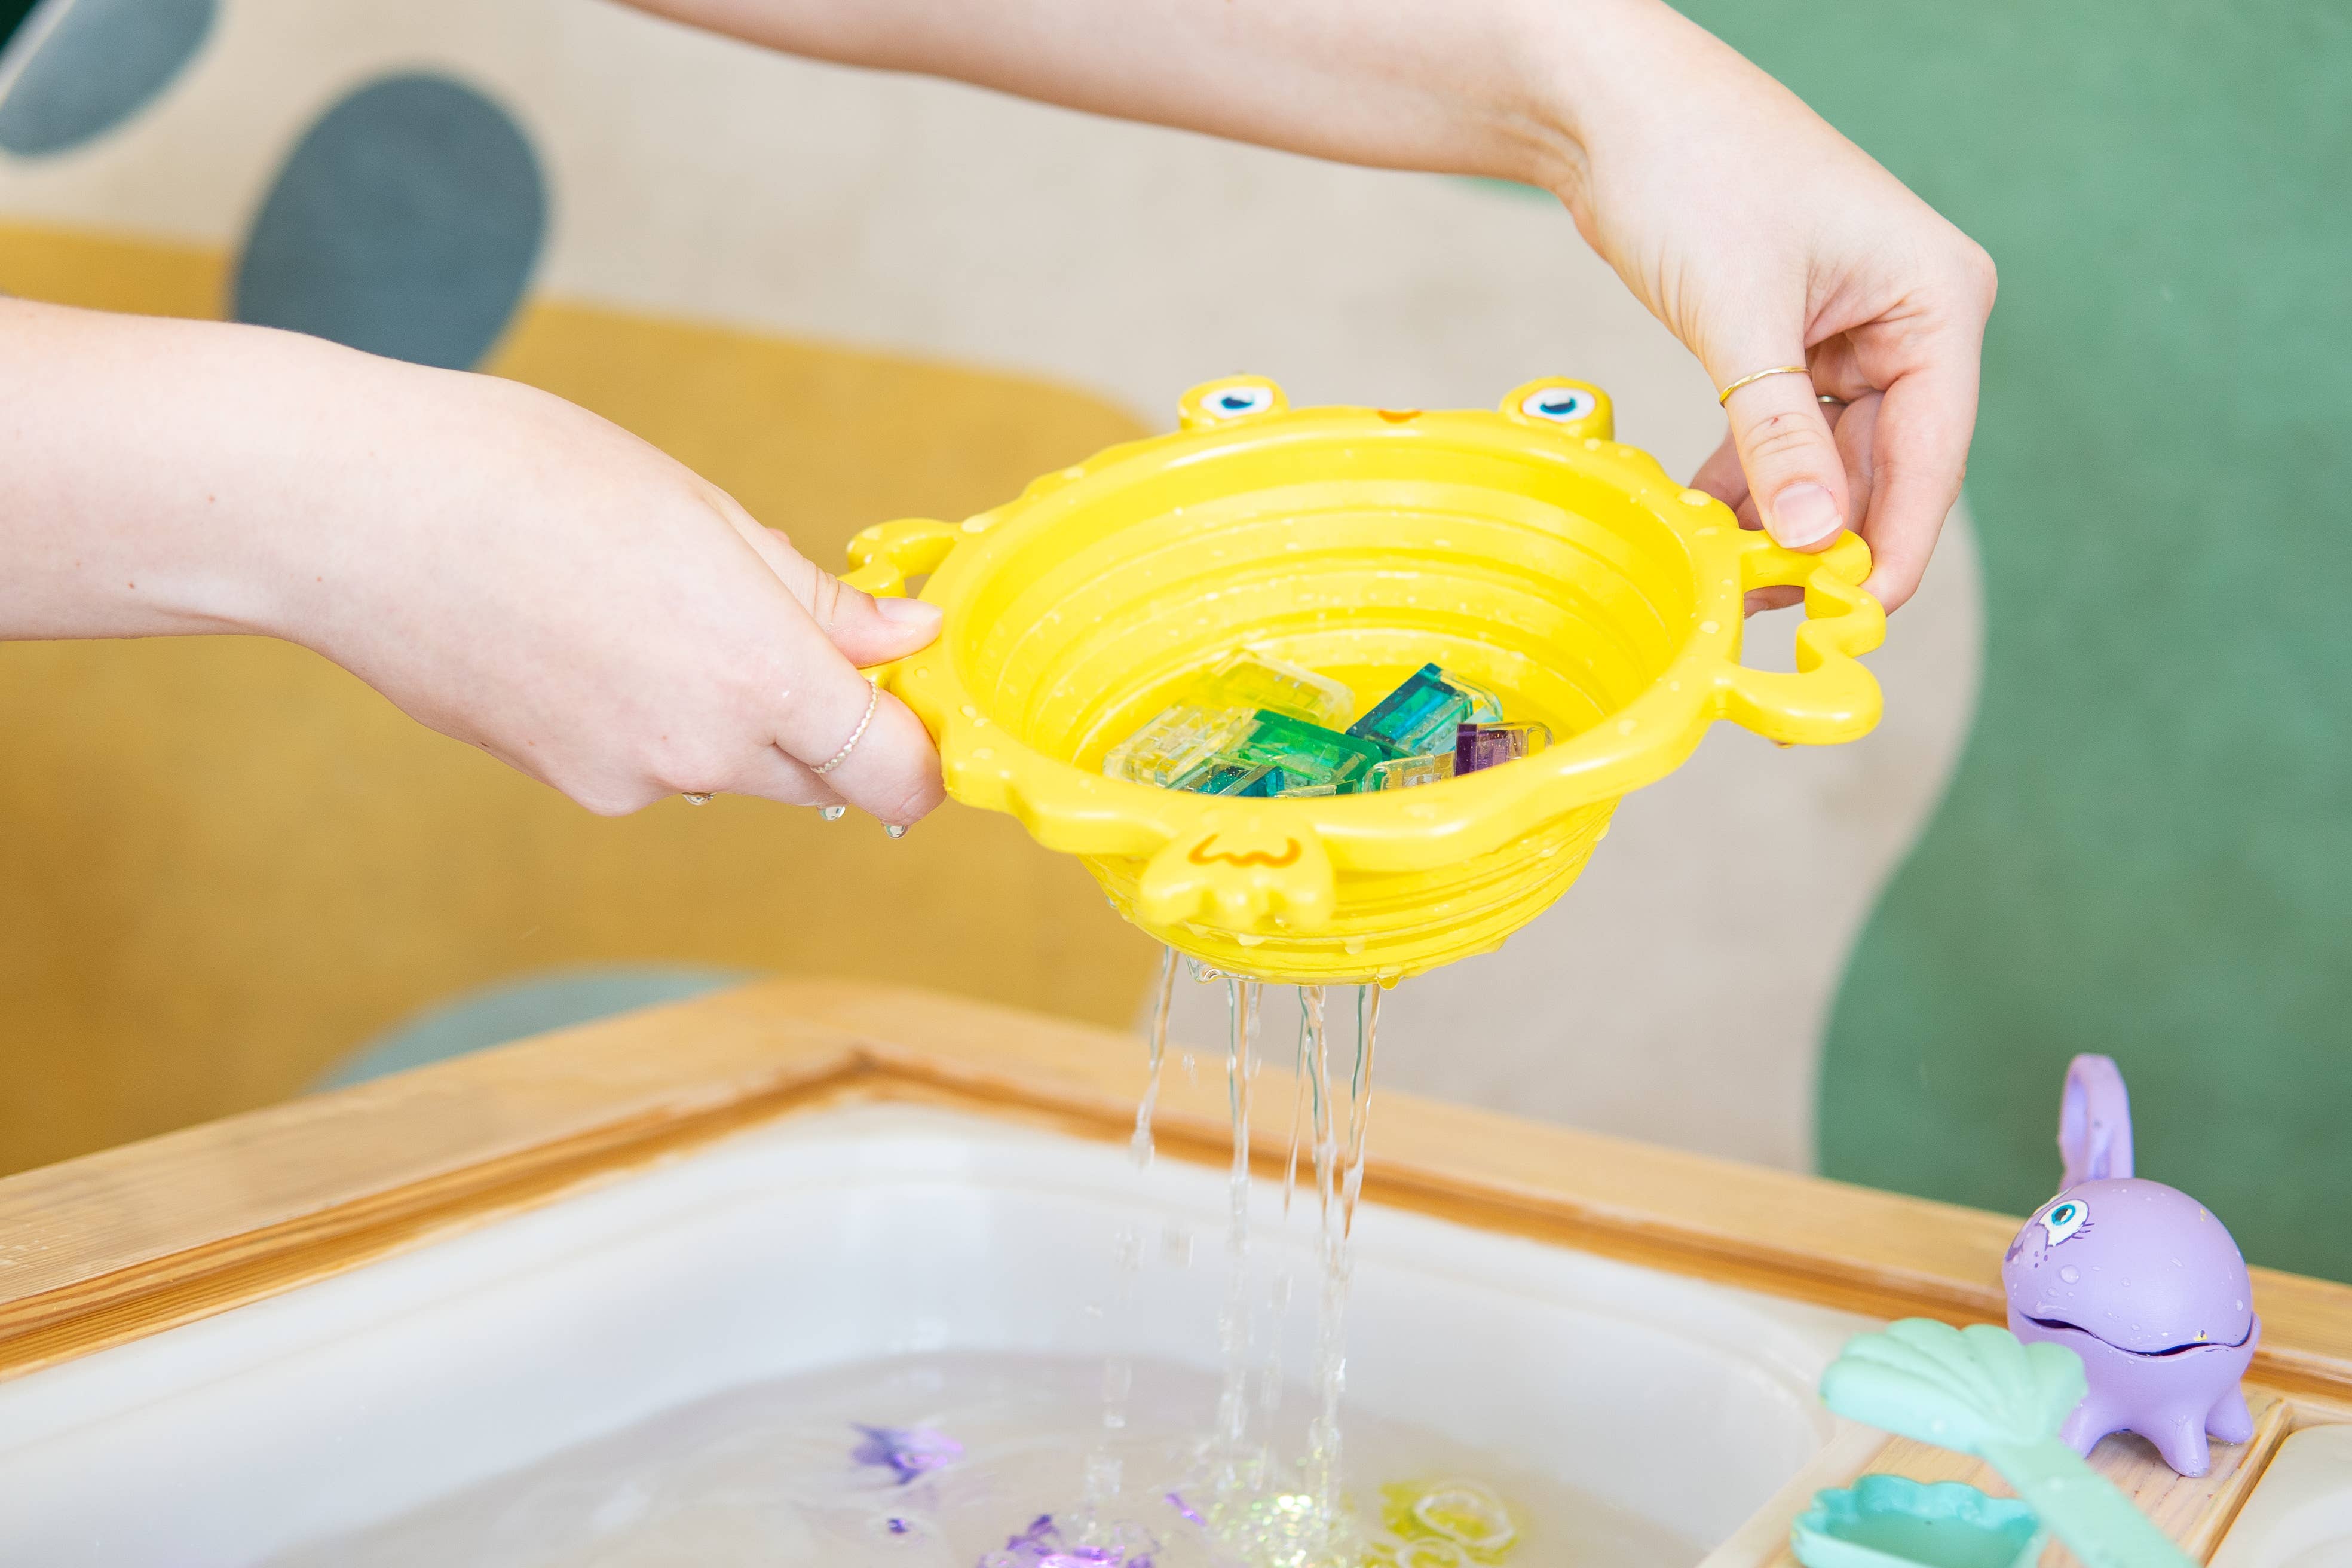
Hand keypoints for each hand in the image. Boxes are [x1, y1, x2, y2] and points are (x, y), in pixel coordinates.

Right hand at [279, 359, 946, 823]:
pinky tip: (589, 637)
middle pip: (818, 776)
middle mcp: (700, 750)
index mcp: (755, 672)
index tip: (917, 703)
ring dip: (729, 712)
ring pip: (728, 768)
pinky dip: (650, 716)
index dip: (922, 752)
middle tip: (780, 621)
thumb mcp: (704, 513)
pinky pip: (651, 764)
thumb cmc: (523, 477)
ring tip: (651, 606)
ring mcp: (626, 779)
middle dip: (824, 720)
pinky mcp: (565, 783)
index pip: (893, 772)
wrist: (348, 513)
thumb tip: (909, 638)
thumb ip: (818, 598)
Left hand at [1541, 1, 1995, 611]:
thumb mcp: (1740, 318)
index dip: (1897, 544)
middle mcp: (1909, 318)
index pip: (1933, 452)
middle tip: (1775, 618)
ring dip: (1783, 520)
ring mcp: (1850, 332)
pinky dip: (1748, 483)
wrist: (1612, 108)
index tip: (1858, 621)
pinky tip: (1710, 529)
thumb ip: (1779, 434)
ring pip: (1829, 460)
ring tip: (1732, 586)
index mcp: (1935, 299)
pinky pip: (1782, 436)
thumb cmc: (1692, 172)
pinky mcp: (1790, 341)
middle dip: (1831, 541)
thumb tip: (1818, 539)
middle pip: (1885, 466)